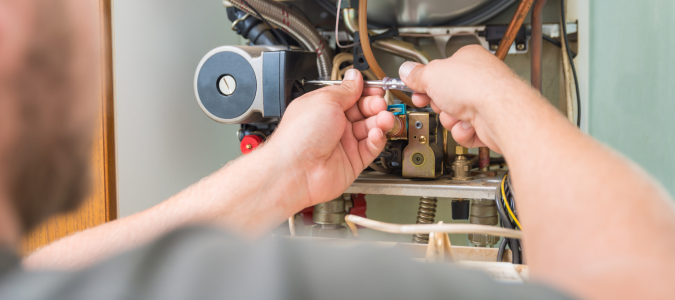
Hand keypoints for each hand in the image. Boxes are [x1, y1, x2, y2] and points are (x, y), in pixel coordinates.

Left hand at [267, 69, 394, 208]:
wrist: (296, 170)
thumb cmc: (300, 136)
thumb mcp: (326, 100)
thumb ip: (346, 90)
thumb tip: (355, 77)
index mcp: (324, 107)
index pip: (351, 95)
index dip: (365, 92)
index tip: (377, 89)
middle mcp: (334, 125)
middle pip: (364, 111)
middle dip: (375, 106)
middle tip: (380, 104)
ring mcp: (343, 143)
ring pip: (370, 129)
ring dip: (380, 121)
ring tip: (384, 119)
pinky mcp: (353, 161)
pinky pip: (371, 147)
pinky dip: (377, 139)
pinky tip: (376, 133)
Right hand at [399, 45, 533, 153]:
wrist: (500, 113)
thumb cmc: (476, 87)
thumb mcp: (432, 75)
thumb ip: (416, 75)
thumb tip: (406, 70)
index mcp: (467, 59)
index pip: (440, 70)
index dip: (424, 81)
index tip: (414, 87)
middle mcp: (478, 79)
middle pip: (445, 95)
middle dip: (439, 103)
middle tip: (438, 102)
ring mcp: (484, 102)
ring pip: (453, 116)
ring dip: (450, 119)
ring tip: (458, 114)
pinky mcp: (488, 124)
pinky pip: (464, 131)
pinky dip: (463, 132)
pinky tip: (469, 125)